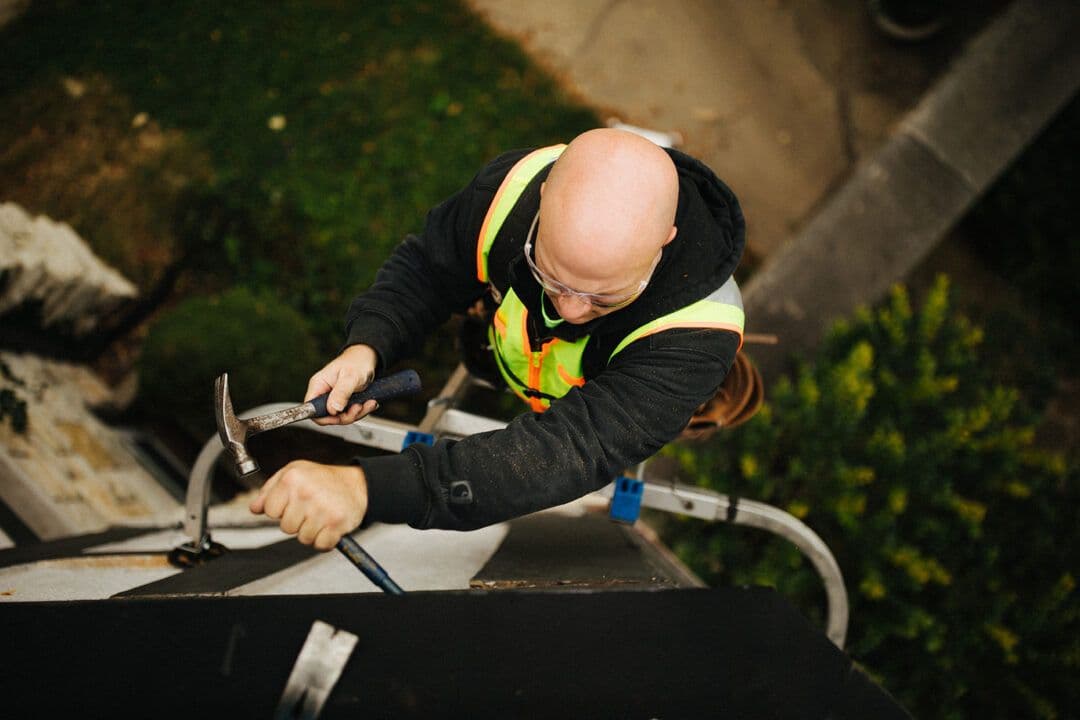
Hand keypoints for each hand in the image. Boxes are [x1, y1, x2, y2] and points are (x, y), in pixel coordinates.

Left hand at [249, 460, 367, 550]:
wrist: (357, 484)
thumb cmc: (324, 479)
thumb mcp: (294, 473)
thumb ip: (270, 490)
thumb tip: (255, 508)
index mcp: (292, 478)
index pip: (270, 511)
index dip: (281, 511)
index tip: (293, 504)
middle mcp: (306, 492)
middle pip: (286, 527)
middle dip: (297, 522)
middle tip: (310, 509)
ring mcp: (321, 509)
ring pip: (303, 538)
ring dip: (312, 531)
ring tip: (321, 515)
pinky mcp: (336, 524)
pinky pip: (320, 545)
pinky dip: (325, 540)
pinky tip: (329, 525)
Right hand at [306, 344, 379, 425]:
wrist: (367, 358)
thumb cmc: (357, 362)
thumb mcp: (350, 376)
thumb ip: (341, 392)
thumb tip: (333, 409)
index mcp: (319, 385)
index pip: (311, 408)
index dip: (323, 417)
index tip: (338, 416)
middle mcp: (324, 393)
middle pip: (328, 416)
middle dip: (345, 416)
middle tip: (358, 407)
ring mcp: (334, 399)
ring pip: (341, 417)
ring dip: (357, 413)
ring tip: (368, 403)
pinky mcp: (344, 402)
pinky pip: (350, 413)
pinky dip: (362, 411)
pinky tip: (369, 402)